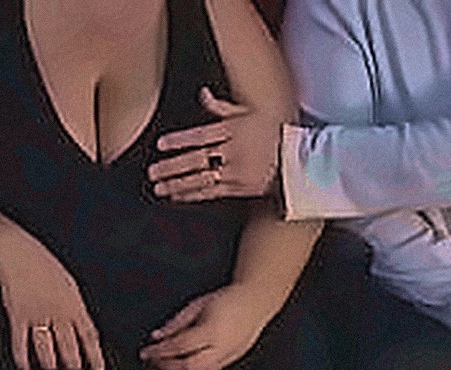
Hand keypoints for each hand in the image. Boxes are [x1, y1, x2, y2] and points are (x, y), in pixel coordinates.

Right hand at [0, 240, 104, 369]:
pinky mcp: (18, 316)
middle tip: (73, 369)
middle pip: (69, 345)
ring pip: (46, 347)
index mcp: (74, 306)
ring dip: (50, 361)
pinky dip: (22, 357)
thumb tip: (86, 333)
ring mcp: (38, 315)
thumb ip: (77, 311)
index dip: (96, 357)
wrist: (21, 257)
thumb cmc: (46, 271)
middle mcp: (58, 313)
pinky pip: (20, 342)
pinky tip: (25, 367)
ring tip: (52, 366)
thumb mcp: (70, 287)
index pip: (89, 337)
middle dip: (73, 362)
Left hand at [139, 284, 276, 369]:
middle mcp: (222, 347)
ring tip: (166, 362)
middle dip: (168, 366)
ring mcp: (230, 356)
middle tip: (154, 360)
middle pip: (189, 367)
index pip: (179, 347)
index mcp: (212, 330)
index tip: (145, 353)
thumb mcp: (197, 305)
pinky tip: (183, 363)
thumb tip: (156, 337)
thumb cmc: (227, 299)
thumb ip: (176, 323)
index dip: (159, 352)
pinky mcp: (233, 360)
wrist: (256, 302)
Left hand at [147, 86, 284, 201]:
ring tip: (159, 187)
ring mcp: (238, 171)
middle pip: (198, 159)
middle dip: (172, 167)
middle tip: (152, 171)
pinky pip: (212, 192)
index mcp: (235, 130)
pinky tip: (177, 196)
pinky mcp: (241, 188)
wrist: (298, 158)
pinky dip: (193, 194)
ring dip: (178, 184)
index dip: (180, 140)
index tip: (161, 145)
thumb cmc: (271, 132)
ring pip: (202, 178)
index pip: (201, 135)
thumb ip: (222, 107)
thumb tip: (202, 93)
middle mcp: (235, 151)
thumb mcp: (249, 113)